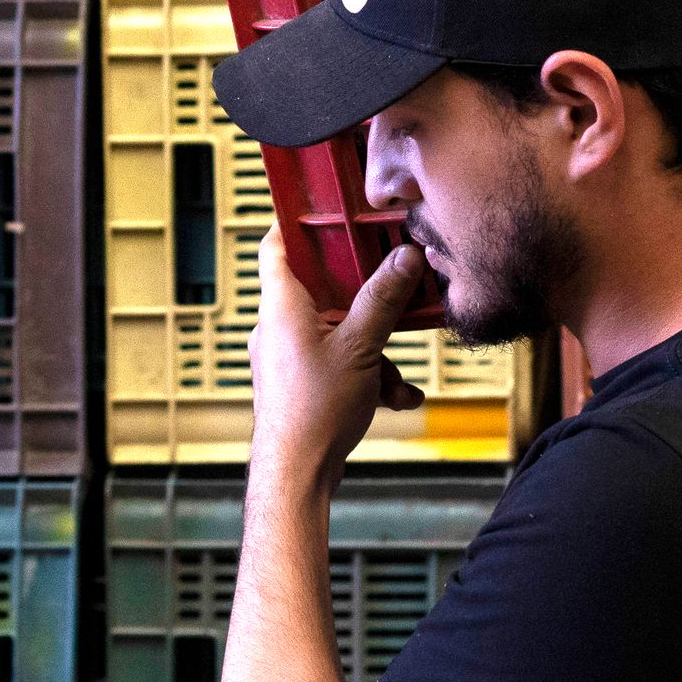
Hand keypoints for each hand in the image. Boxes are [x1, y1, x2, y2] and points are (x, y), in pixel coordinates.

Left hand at [247, 230, 427, 505]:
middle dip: (366, 296)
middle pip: (321, 287)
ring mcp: (287, 355)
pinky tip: (396, 397)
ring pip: (337, 330)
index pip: (276, 244)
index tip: (326, 207)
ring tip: (397, 377)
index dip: (297, 222)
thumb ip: (383, 300)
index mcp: (282, 305)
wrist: (297, 474)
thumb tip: (405, 257)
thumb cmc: (313, 411)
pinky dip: (367, 374)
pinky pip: (338, 361)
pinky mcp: (300, 382)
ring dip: (374, 348)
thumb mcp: (361, 347)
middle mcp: (279, 326)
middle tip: (394, 285)